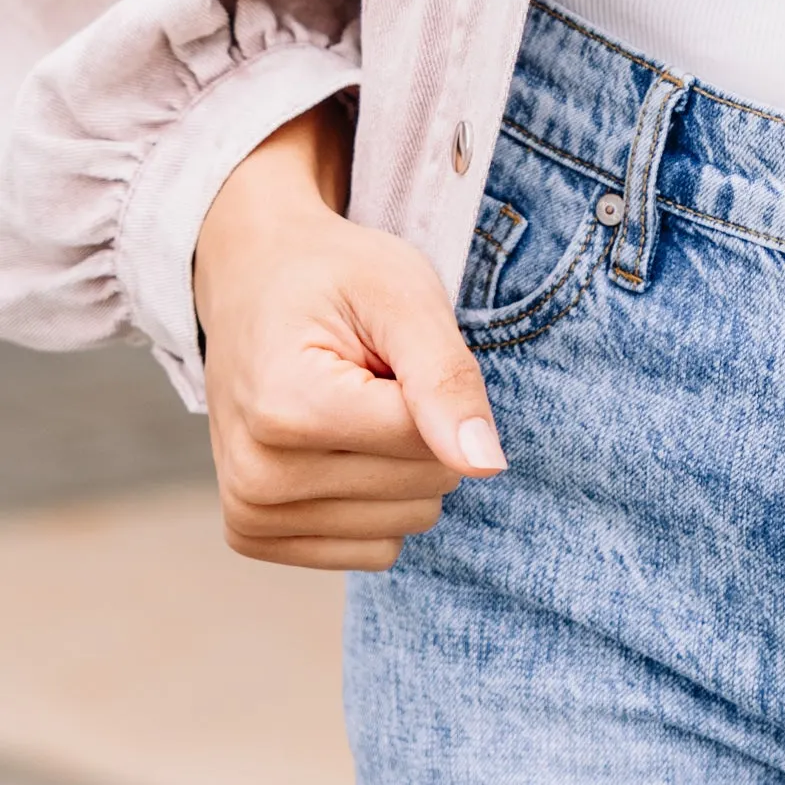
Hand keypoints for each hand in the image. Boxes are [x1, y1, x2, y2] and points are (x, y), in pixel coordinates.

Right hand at [194, 103, 505, 569]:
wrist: (253, 281)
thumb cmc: (333, 278)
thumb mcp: (401, 292)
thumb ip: (446, 377)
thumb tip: (488, 466)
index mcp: (283, 409)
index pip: (424, 437)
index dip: (433, 385)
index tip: (386, 346)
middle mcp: (256, 479)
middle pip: (423, 485)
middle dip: (421, 425)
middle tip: (367, 373)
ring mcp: (251, 517)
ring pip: (406, 523)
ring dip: (400, 461)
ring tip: (351, 402)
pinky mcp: (256, 538)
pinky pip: (376, 549)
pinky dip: (376, 497)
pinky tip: (335, 442)